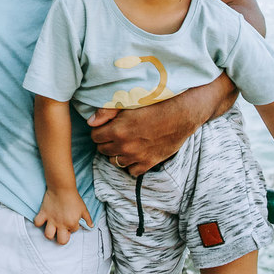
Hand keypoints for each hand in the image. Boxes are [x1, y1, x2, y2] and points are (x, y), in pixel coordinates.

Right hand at [33, 188, 92, 244]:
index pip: (73, 231)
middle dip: (62, 238)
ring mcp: (51, 219)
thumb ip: (88, 219)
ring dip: (51, 233)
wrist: (62, 188)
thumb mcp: (83, 209)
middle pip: (61, 241)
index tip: (72, 220)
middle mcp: (61, 224)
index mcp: (72, 223)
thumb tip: (91, 226)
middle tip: (62, 231)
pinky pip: (37, 223)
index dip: (73, 226)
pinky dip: (38, 223)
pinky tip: (42, 220)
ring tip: (52, 228)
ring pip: (48, 235)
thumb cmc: (73, 198)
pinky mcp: (44, 213)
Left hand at [89, 77, 233, 175]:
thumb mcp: (128, 101)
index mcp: (117, 130)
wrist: (182, 113)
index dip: (99, 130)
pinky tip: (135, 153)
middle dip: (106, 141)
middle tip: (115, 133)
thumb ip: (106, 112)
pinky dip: (131, 164)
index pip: (95, 136)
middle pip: (103, 150)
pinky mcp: (149, 163)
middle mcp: (125, 146)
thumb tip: (90, 122)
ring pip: (115, 161)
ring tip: (124, 143)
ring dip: (117, 153)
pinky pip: (132, 171)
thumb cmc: (155, 103)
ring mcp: (137, 157)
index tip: (106, 126)